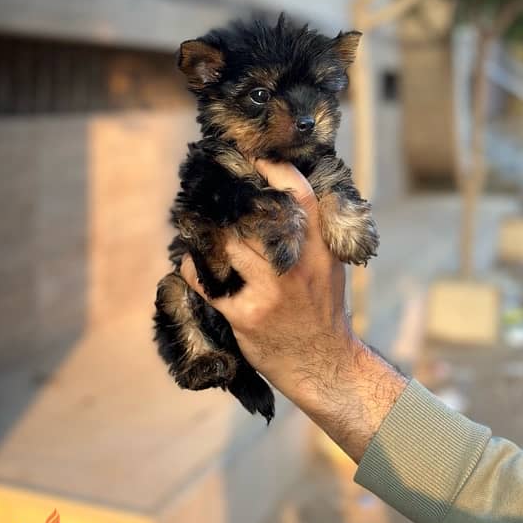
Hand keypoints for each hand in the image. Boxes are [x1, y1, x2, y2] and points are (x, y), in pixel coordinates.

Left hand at [181, 160, 406, 461]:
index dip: (273, 170)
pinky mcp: (246, 315)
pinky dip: (194, 268)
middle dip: (230, 199)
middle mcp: (295, 266)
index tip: (252, 159)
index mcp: (319, 249)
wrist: (323, 363)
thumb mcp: (330, 264)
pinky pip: (207, 282)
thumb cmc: (322, 308)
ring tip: (197, 221)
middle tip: (211, 186)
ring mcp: (270, 291)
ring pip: (228, 244)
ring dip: (207, 232)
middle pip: (254, 216)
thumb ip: (312, 231)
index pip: (297, 195)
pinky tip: (192, 262)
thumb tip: (284, 189)